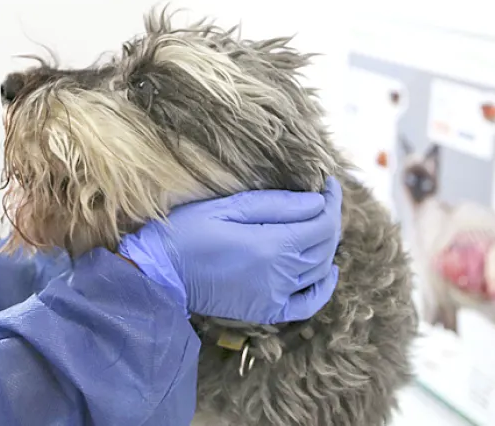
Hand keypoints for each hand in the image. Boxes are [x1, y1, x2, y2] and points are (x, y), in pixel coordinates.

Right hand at [118, 176, 342, 323]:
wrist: (162, 272)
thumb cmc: (189, 231)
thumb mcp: (228, 207)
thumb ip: (275, 204)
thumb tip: (317, 201)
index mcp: (272, 245)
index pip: (323, 223)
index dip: (332, 201)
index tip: (329, 183)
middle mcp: (281, 274)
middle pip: (325, 246)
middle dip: (330, 220)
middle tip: (323, 200)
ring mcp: (276, 296)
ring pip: (320, 270)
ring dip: (327, 247)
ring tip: (318, 225)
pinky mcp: (267, 311)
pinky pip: (308, 304)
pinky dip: (324, 288)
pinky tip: (327, 271)